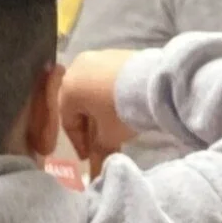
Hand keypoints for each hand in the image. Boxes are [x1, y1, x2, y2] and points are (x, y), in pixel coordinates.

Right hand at [56, 48, 135, 169]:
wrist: (154, 81)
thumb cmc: (123, 110)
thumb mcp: (110, 135)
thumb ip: (100, 150)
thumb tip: (97, 169)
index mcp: (67, 89)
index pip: (68, 122)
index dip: (79, 142)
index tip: (88, 156)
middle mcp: (76, 69)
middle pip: (79, 104)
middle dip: (90, 127)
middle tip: (100, 143)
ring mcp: (95, 57)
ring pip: (92, 89)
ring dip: (100, 110)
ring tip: (113, 126)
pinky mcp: (114, 53)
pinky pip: (106, 78)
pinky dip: (110, 94)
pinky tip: (122, 105)